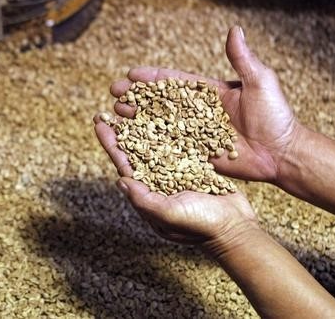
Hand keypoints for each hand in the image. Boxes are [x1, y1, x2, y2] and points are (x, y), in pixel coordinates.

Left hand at [95, 120, 257, 248]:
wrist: (235, 228)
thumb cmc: (200, 226)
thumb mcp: (168, 214)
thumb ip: (144, 200)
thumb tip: (120, 181)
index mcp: (147, 192)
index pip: (124, 163)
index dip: (111, 142)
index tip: (99, 121)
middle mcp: (159, 181)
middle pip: (136, 149)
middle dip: (123, 129)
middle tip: (112, 106)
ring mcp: (177, 173)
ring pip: (157, 144)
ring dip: (145, 125)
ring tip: (136, 105)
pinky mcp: (195, 167)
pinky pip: (180, 145)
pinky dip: (172, 129)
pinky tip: (166, 113)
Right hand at [110, 26, 300, 184]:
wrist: (284, 154)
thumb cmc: (276, 117)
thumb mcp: (260, 82)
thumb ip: (243, 59)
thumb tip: (235, 29)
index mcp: (209, 92)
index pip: (174, 81)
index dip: (152, 78)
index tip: (131, 74)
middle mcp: (198, 112)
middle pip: (160, 102)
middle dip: (135, 97)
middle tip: (114, 93)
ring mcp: (196, 134)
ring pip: (159, 124)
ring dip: (136, 119)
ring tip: (114, 114)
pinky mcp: (197, 154)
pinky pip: (170, 149)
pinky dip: (149, 145)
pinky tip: (129, 142)